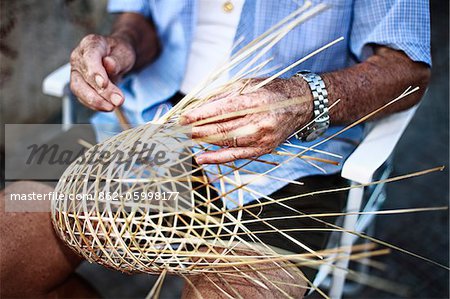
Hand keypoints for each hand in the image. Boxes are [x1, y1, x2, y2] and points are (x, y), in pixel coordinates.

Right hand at [70, 34, 135, 110]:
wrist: (116, 59)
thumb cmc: (119, 54)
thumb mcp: (124, 53)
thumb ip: (117, 60)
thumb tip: (109, 64)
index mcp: (90, 44)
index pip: (90, 58)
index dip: (95, 71)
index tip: (104, 84)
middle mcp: (78, 57)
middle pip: (84, 76)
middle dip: (101, 91)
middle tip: (118, 100)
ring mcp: (76, 72)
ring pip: (79, 89)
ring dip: (96, 101)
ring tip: (113, 106)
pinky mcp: (79, 86)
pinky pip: (83, 98)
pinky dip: (96, 105)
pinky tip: (108, 107)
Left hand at [180, 78, 312, 163]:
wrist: (299, 106)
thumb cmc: (270, 92)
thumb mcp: (247, 84)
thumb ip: (222, 95)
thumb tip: (197, 106)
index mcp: (257, 102)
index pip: (223, 110)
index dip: (201, 115)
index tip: (184, 117)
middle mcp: (260, 123)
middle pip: (221, 128)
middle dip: (197, 128)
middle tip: (180, 127)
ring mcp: (262, 139)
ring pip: (225, 142)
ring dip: (203, 140)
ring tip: (186, 136)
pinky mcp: (262, 150)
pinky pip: (235, 156)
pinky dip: (216, 158)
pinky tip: (200, 157)